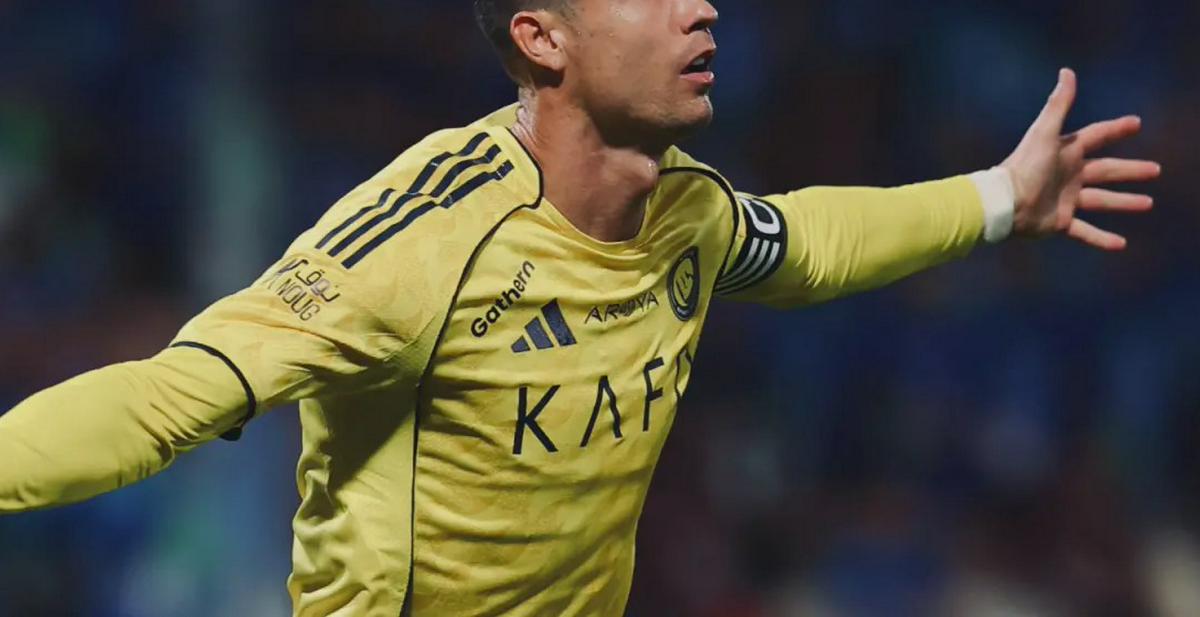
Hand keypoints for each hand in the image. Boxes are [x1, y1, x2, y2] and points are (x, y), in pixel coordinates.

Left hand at [1000, 68, 1160, 250]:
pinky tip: (1120, 245)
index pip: (1097, 136)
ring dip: (1124, 202)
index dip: (1116, 129)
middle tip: (1155, 169)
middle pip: (1106, 170)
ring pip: (1101, 201)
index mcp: (1067, 152)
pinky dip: (1101, 238)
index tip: (1136, 123)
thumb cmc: (1023, 167)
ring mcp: (1065, 199)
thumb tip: (1067, 71)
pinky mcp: (1060, 222)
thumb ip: (1058, 104)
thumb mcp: (1044, 133)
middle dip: (1130, 170)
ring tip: (1147, 203)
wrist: (1003, 204)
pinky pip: (1085, 231)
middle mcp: (1069, 175)